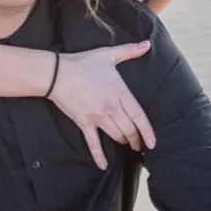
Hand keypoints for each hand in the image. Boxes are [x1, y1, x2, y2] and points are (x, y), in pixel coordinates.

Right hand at [50, 44, 154, 170]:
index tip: (152, 143)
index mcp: (120, 92)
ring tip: (127, 145)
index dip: (147, 132)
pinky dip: (98, 156)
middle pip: (129, 129)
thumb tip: (147, 44)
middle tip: (139, 145)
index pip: (139, 116)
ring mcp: (97, 116)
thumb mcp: (109, 55)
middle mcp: (111, 107)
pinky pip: (93, 143)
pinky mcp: (84, 123)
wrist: (58, 73)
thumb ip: (130, 51)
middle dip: (136, 139)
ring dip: (123, 142)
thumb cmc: (84, 63)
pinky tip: (103, 166)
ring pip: (116, 135)